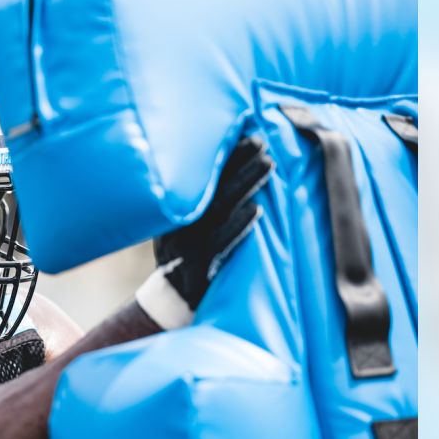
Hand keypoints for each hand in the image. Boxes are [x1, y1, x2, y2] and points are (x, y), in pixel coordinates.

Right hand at [136, 137, 273, 328]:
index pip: (201, 177)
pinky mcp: (200, 270)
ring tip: (269, 164)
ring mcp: (188, 248)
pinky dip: (239, 226)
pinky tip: (257, 211)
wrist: (169, 305)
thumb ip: (198, 205)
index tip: (247, 133)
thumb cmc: (185, 260)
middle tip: (263, 141)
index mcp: (176, 213)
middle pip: (213, 188)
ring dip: (246, 185)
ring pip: (220, 210)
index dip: (225, 155)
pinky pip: (221, 245)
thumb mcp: (180, 229)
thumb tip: (229, 172)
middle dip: (239, 163)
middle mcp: (179, 227)